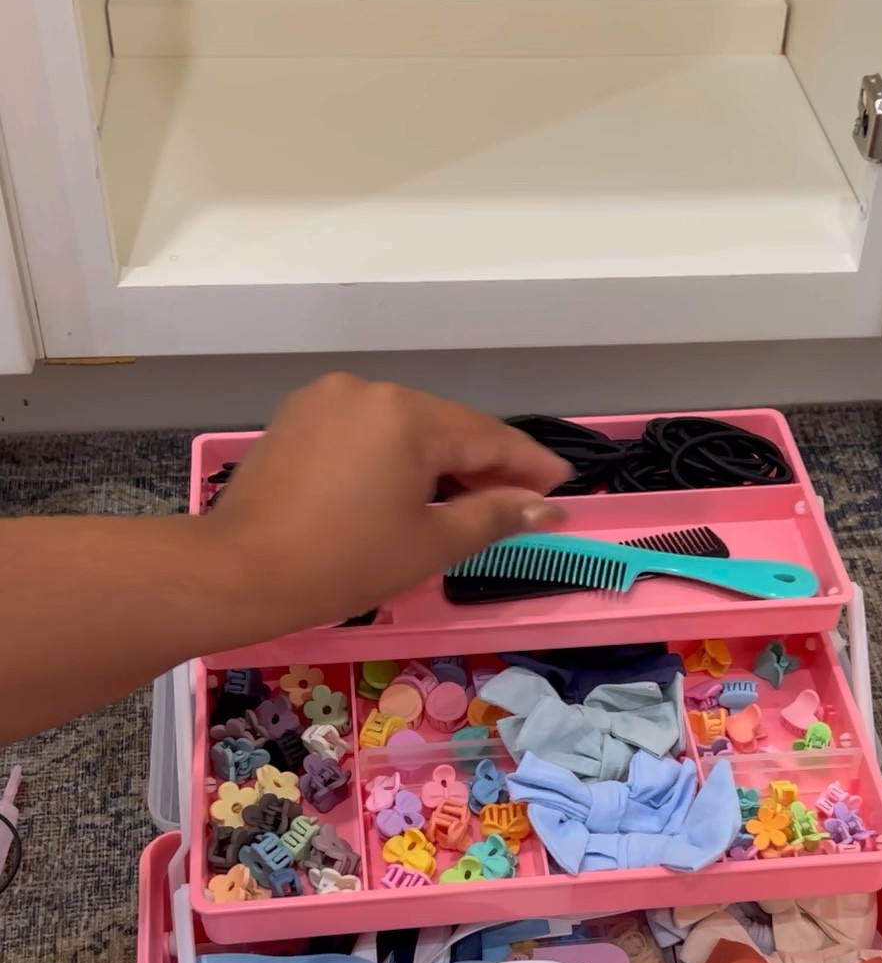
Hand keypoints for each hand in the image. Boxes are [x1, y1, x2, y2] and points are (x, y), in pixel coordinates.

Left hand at [207, 374, 568, 627]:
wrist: (241, 571)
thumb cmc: (344, 562)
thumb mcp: (429, 543)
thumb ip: (492, 516)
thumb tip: (545, 506)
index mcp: (407, 414)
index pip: (488, 436)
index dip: (529, 465)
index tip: (561, 484)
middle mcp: (369, 391)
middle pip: (445, 426)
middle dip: (483, 463)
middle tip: (518, 502)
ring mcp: (327, 399)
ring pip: (403, 427)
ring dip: (437, 460)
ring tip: (464, 501)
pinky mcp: (298, 418)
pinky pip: (365, 431)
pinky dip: (392, 457)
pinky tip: (405, 489)